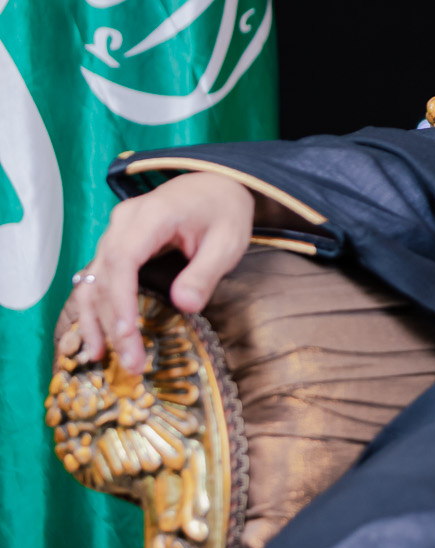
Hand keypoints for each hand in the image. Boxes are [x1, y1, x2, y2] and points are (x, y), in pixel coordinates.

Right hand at [67, 174, 254, 376]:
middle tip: (131, 363)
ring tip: (104, 358)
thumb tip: (185, 306)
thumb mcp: (227, 241)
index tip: (128, 334)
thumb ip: (205, 272)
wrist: (215, 185)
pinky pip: (98, 278)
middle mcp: (124, 222)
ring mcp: (115, 232)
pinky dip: (94, 309)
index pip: (123, 260)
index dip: (121, 300)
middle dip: (113, 322)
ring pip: (94, 279)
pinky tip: (97, 339)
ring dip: (96, 321)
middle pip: (105, 275)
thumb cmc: (223, 211)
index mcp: (152, 215)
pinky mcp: (115, 245)